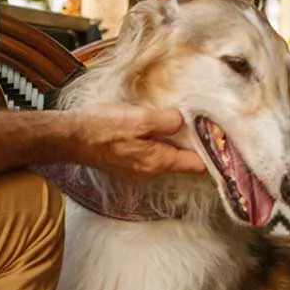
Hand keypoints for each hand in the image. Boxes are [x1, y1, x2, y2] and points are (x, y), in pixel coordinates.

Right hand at [69, 105, 206, 180]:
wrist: (69, 137)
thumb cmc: (101, 128)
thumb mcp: (139, 118)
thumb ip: (166, 120)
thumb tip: (181, 121)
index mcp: (158, 161)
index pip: (196, 165)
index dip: (210, 152)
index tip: (220, 137)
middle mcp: (149, 171)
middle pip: (181, 160)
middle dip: (191, 143)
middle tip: (200, 122)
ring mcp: (137, 169)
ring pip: (165, 156)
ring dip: (171, 141)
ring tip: (176, 120)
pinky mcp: (126, 163)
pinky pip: (150, 154)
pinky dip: (155, 142)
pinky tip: (149, 127)